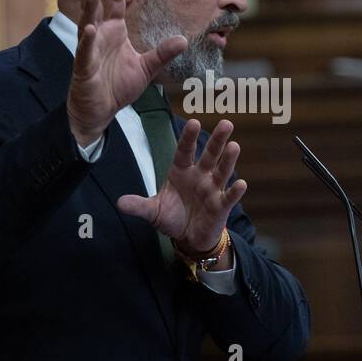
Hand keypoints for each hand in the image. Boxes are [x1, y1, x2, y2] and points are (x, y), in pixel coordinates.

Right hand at [67, 0, 186, 146]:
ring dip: (89, 8)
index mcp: (114, 31)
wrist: (101, 111)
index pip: (116, 2)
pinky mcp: (84, 68)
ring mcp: (90, 50)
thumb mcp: (146, 68)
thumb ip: (162, 53)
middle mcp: (100, 36)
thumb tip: (183, 39)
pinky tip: (88, 29)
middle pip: (98, 6)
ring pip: (87, 24)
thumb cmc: (118, 86)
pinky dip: (86, 41)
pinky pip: (85, 52)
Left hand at [117, 119, 246, 254]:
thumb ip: (139, 205)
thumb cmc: (172, 218)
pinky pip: (228, 196)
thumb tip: (119, 203)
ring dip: (228, 159)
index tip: (193, 122)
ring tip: (234, 146)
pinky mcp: (221, 206)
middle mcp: (200, 176)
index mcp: (182, 171)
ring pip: (222, 171)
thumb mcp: (153, 211)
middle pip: (210, 155)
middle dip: (217, 140)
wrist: (188, 238)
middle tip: (226, 123)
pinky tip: (241, 183)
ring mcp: (212, 189)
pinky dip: (234, 191)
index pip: (185, 151)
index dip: (189, 137)